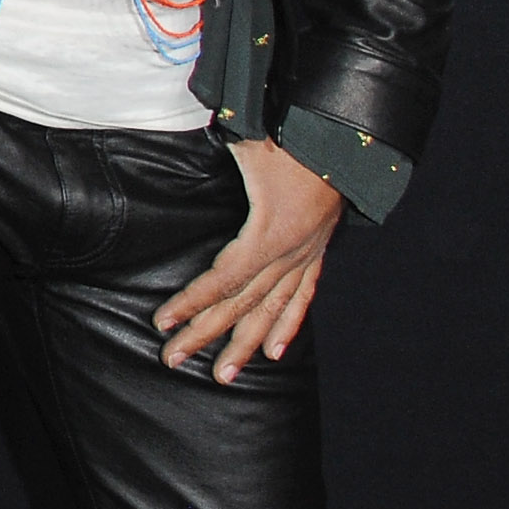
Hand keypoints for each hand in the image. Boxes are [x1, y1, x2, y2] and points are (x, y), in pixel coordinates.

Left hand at [155, 138, 341, 382]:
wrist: (345, 136)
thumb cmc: (289, 134)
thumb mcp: (245, 144)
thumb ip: (215, 155)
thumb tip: (182, 158)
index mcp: (271, 233)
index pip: (224, 280)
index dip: (193, 303)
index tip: (163, 322)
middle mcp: (291, 253)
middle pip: (243, 304)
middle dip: (206, 334)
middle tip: (174, 359)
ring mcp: (307, 255)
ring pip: (273, 310)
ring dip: (245, 344)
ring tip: (223, 375)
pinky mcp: (317, 251)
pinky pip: (303, 296)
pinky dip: (288, 325)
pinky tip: (274, 351)